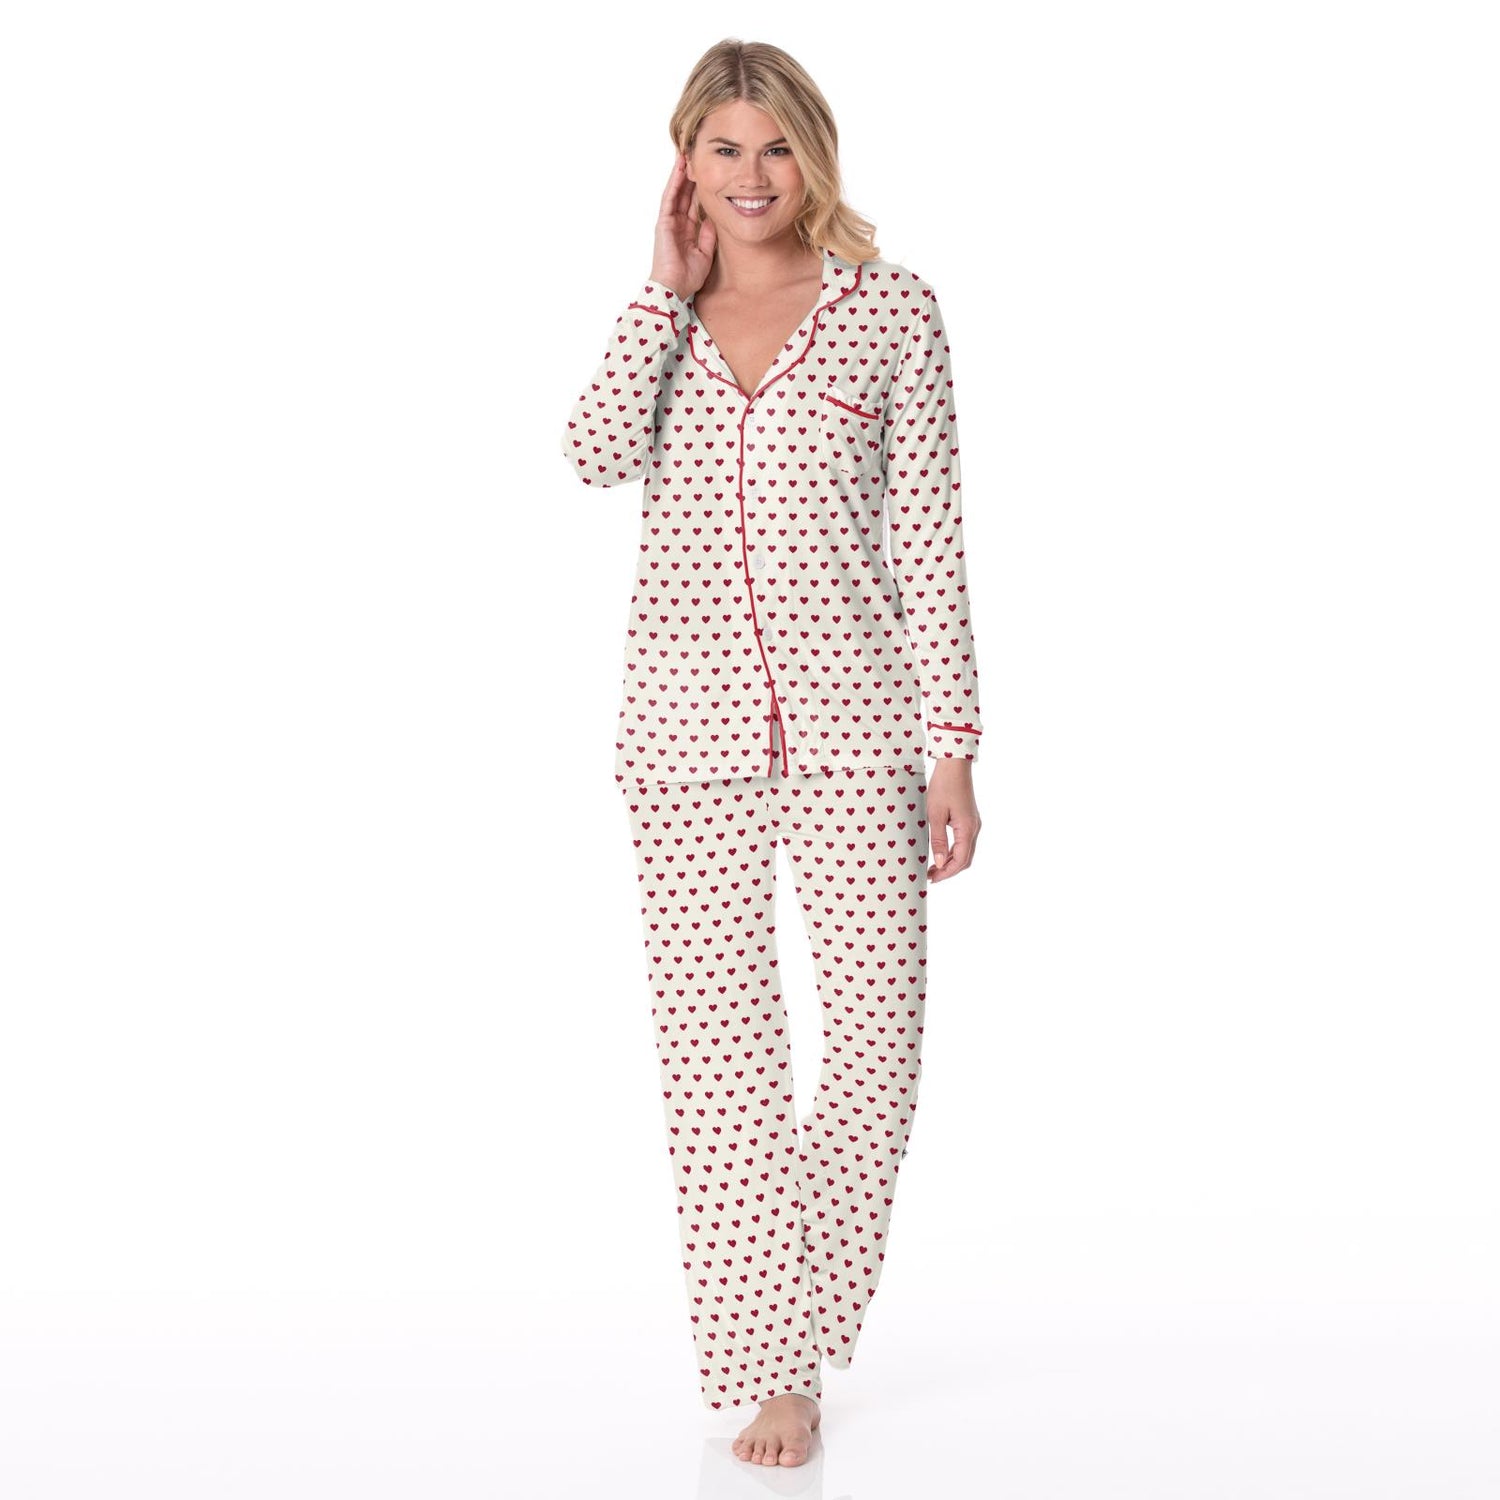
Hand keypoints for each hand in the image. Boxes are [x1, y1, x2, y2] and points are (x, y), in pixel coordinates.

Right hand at [649, 153, 716, 299]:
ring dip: (681, 172)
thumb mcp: (705, 254)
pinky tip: (680, 167)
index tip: (708, 172)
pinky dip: (675, 182)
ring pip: (677, 191)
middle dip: (691, 175)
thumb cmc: (687, 277)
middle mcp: (677, 223)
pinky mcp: (664, 221)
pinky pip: (670, 197)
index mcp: (687, 230)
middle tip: (696, 154)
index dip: (700, 187)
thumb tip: (712, 219)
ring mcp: (669, 221)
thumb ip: (708, 236)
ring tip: (686, 153)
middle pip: (685, 193)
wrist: (675, 288)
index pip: (694, 203)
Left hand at [926, 759, 980, 882]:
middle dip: (949, 870)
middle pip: (965, 859)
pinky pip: (964, 841)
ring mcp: (973, 823)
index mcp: (967, 829)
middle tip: (931, 875)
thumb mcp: (935, 814)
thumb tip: (939, 863)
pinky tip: (940, 852)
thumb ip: (937, 840)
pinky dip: (953, 851)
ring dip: (951, 861)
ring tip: (933, 866)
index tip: (932, 878)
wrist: (954, 764)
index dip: (946, 872)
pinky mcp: (969, 818)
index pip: (960, 860)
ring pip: (965, 851)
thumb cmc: (943, 786)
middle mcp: (974, 828)